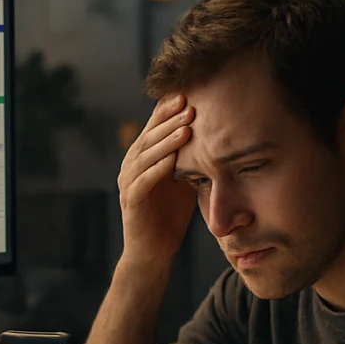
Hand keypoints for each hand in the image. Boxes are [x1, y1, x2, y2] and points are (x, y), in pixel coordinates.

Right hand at [118, 94, 196, 268]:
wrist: (153, 251)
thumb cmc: (170, 215)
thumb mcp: (183, 180)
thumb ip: (190, 159)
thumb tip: (215, 135)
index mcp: (143, 157)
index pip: (155, 127)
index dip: (169, 111)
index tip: (190, 93)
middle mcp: (131, 165)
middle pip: (149, 136)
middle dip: (170, 119)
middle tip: (190, 103)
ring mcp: (129, 183)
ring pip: (146, 155)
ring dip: (166, 140)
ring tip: (186, 127)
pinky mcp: (131, 201)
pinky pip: (143, 181)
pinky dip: (158, 169)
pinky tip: (173, 160)